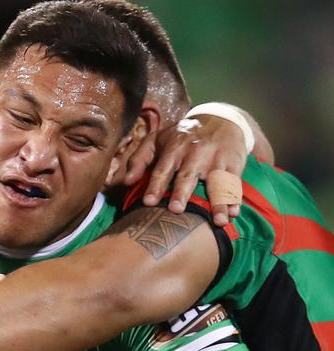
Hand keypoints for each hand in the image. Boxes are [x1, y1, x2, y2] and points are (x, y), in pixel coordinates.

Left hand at [125, 115, 246, 225]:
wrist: (219, 119)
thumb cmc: (181, 137)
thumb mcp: (157, 140)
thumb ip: (139, 159)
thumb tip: (126, 181)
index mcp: (174, 149)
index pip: (162, 170)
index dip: (155, 186)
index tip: (148, 202)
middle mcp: (195, 154)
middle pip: (187, 176)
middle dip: (181, 193)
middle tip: (176, 210)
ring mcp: (215, 159)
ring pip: (215, 183)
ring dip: (218, 202)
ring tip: (218, 220)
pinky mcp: (233, 164)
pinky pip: (234, 183)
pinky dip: (235, 198)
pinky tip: (234, 213)